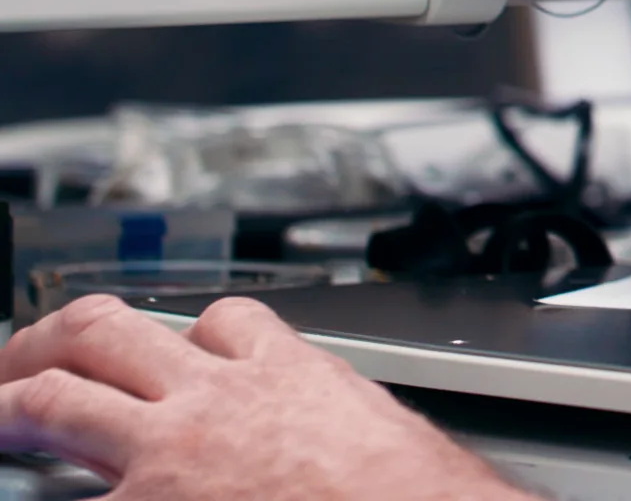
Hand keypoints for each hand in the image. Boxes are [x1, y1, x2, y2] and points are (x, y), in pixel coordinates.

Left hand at [0, 295, 534, 500]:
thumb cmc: (414, 490)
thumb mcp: (377, 427)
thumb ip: (334, 418)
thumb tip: (345, 436)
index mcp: (285, 374)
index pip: (220, 322)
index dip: (190, 335)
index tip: (178, 351)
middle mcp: (214, 399)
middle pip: (111, 331)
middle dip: (54, 338)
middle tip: (28, 358)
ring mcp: (167, 453)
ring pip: (59, 395)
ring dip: (11, 400)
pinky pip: (61, 499)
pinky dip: (35, 495)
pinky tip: (22, 495)